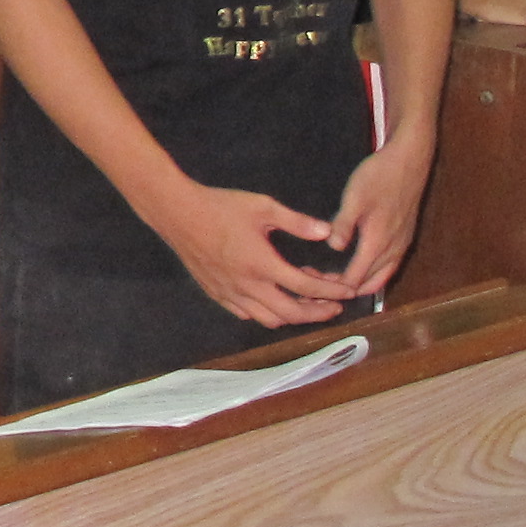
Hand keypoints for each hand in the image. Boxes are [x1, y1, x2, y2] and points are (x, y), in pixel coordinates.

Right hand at [150, 176, 369, 328]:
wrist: (177, 213)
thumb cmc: (221, 206)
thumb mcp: (262, 206)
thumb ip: (297, 222)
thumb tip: (327, 232)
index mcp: (262, 264)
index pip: (305, 287)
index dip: (331, 291)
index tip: (348, 291)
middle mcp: (248, 286)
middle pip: (291, 313)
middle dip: (318, 313)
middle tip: (335, 306)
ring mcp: (230, 293)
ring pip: (269, 320)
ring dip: (293, 316)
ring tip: (306, 303)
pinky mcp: (217, 294)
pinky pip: (247, 314)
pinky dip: (267, 313)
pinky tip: (273, 300)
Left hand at [324, 134, 430, 300]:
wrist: (410, 160)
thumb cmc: (379, 176)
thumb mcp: (355, 197)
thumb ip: (344, 224)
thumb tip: (334, 247)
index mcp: (378, 243)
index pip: (355, 279)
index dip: (332, 286)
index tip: (310, 279)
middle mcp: (393, 250)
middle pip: (369, 284)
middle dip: (344, 289)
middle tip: (319, 282)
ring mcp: (402, 244)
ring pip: (381, 277)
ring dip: (360, 283)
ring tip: (334, 278)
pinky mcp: (404, 237)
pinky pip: (388, 266)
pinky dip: (372, 274)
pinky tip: (357, 264)